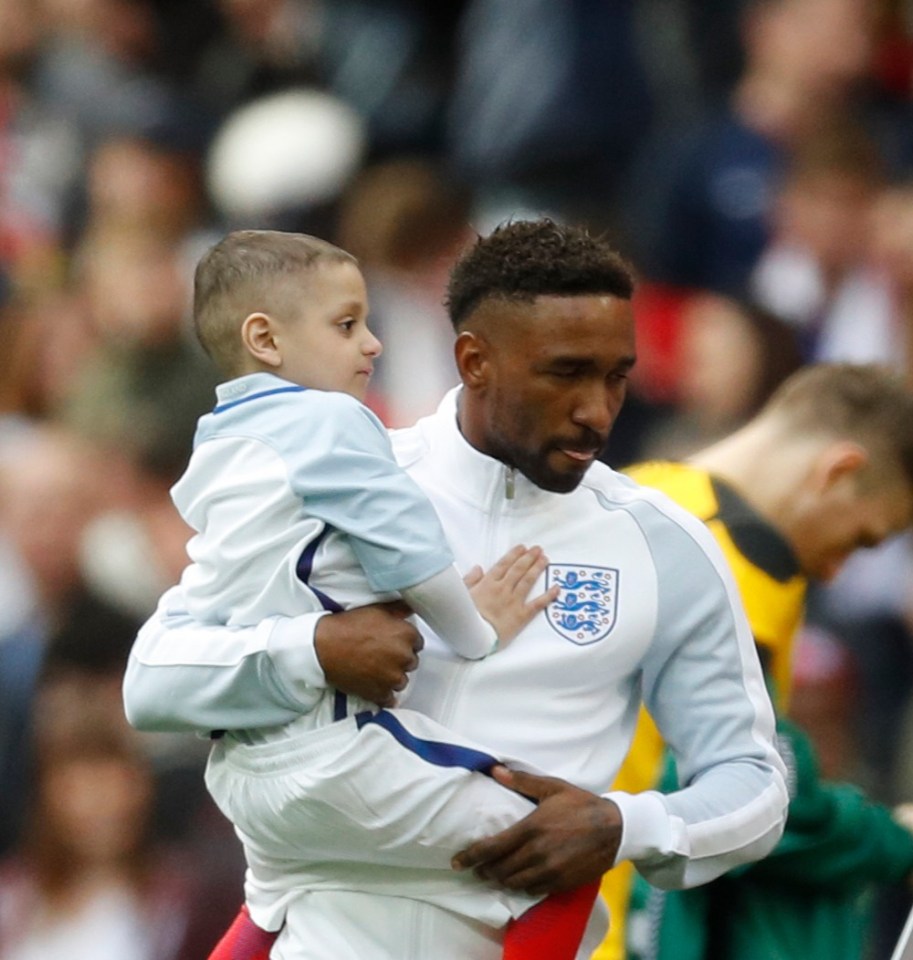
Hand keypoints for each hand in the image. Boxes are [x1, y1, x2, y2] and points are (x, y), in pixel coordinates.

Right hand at [313, 602, 422, 707]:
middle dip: (399, 659)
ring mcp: (393, 677)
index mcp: (406, 635)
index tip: (393, 643)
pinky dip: (383, 694)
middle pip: (411, 662)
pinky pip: (390, 699)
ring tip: (375, 669)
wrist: (324, 646)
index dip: (404, 642)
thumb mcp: (376, 610)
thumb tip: (411, 607)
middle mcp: (404, 657)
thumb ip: (399, 609)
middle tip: (381, 655)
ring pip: (401, 681)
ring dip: (392, 677)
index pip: (417, 642)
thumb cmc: (349, 626)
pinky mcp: (380, 693)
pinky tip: (374, 685)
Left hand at [451, 766, 621, 895]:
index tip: (457, 862)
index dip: (471, 857)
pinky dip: (522, 886)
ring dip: (500, 880)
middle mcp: (536, 853)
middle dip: (484, 870)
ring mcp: (549, 871)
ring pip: (514, 883)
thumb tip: (494, 769)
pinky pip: (533, 890)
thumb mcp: (552, 788)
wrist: (615, 829)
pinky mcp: (561, 883)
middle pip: (499, 869)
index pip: (492, 848)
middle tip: (475, 867)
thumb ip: (521, 781)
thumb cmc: (581, 804)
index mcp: (531, 828)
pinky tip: (519, 880)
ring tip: (493, 875)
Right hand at [464, 545, 557, 648]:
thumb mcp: (462, 595)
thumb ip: (470, 580)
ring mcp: (513, 601)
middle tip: (538, 549)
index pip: (503, 564)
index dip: (514, 554)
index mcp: (488, 583)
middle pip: (518, 569)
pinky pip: (537, 604)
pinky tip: (556, 588)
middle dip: (529, 557)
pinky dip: (548, 596)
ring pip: (528, 580)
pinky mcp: (521, 615)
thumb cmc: (465, 618)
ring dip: (537, 568)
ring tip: (545, 559)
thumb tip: (477, 568)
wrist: (473, 636)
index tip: (522, 548)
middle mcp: (503, 589)